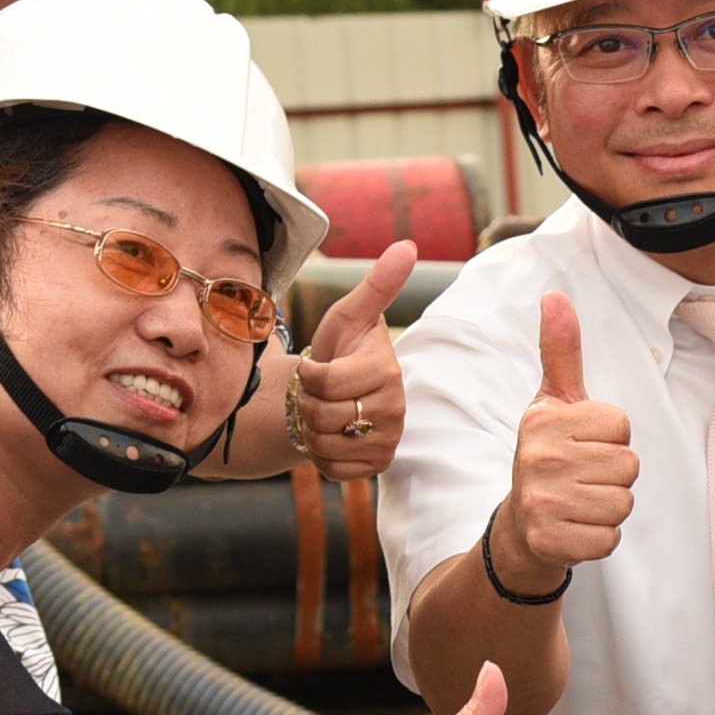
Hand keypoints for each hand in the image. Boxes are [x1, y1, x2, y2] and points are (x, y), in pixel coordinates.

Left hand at [291, 241, 413, 467]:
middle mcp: (395, 409)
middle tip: (318, 392)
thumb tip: (407, 246)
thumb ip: (377, 285)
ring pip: (324, 444)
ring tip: (323, 411)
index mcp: (387, 371)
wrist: (335, 393)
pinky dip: (321, 455)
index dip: (306, 375)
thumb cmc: (341, 349)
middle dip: (307, 403)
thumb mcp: (350, 315)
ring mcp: (389, 440)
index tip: (315, 367)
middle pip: (322, 415)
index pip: (324, 382)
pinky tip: (331, 435)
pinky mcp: (377, 466)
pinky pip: (333, 468)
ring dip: (311, 429)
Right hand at [496, 292, 635, 577]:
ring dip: (610, 507)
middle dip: (614, 475)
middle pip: (628, 465)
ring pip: (623, 503)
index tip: (584, 444)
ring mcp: (543, 502)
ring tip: (580, 501)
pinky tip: (576, 527)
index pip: (621, 425)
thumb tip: (555, 296)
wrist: (521, 525)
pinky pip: (610, 539)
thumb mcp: (554, 401)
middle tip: (583, 477)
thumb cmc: (549, 455)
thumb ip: (562, 351)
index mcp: (543, 420)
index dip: (613, 438)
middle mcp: (539, 458)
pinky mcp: (551, 541)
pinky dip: (600, 538)